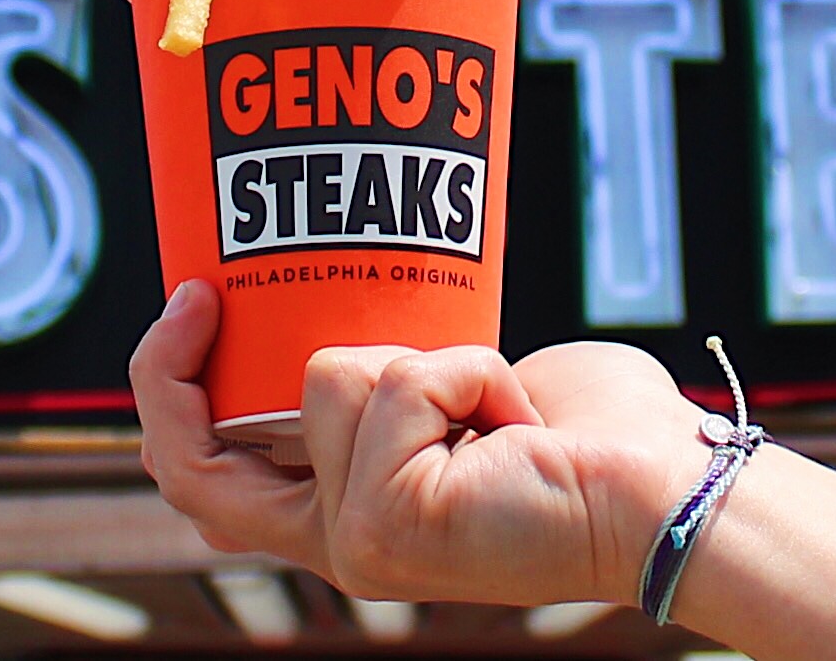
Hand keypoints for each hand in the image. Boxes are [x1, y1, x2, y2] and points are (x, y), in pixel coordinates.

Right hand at [130, 281, 711, 603]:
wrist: (668, 491)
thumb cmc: (594, 436)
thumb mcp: (459, 390)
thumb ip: (395, 371)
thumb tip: (352, 307)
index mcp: (345, 519)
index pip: (205, 477)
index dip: (168, 393)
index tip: (192, 300)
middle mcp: (337, 546)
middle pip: (191, 465)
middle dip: (167, 371)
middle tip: (203, 290)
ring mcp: (355, 543)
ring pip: (326, 378)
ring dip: (424, 354)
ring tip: (497, 398)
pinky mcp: (388, 524)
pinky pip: (394, 384)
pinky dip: (464, 367)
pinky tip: (517, 417)